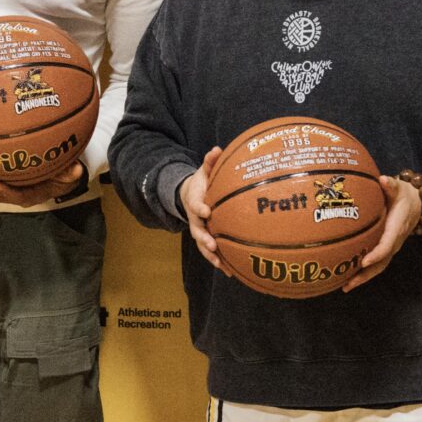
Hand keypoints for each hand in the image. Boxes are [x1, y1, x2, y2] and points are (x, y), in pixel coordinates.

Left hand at [0, 160, 87, 206]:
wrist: (58, 179)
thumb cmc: (62, 176)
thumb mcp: (70, 175)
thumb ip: (71, 173)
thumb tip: (76, 169)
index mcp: (31, 196)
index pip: (17, 196)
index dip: (5, 191)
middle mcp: (16, 196)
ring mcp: (7, 190)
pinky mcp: (2, 183)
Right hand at [178, 148, 231, 276]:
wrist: (190, 196)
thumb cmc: (202, 183)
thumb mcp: (204, 171)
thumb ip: (210, 162)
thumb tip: (216, 150)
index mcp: (194, 201)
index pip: (195, 205)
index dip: (200, 208)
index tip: (207, 211)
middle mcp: (196, 219)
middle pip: (197, 230)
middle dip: (204, 238)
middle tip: (212, 243)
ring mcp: (200, 230)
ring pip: (203, 245)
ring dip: (211, 255)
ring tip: (221, 265)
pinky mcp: (206, 239)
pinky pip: (212, 252)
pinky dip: (220, 262)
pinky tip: (231, 272)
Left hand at [338, 176, 421, 293]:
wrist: (417, 204)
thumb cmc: (405, 195)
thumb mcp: (400, 187)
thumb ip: (392, 185)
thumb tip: (383, 179)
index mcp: (396, 229)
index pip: (387, 245)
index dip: (375, 254)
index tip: (363, 262)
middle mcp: (394, 242)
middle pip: (381, 263)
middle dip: (365, 274)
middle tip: (348, 282)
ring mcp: (391, 247)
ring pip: (378, 267)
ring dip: (362, 278)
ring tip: (345, 286)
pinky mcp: (386, 248)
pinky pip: (376, 263)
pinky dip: (363, 272)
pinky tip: (347, 277)